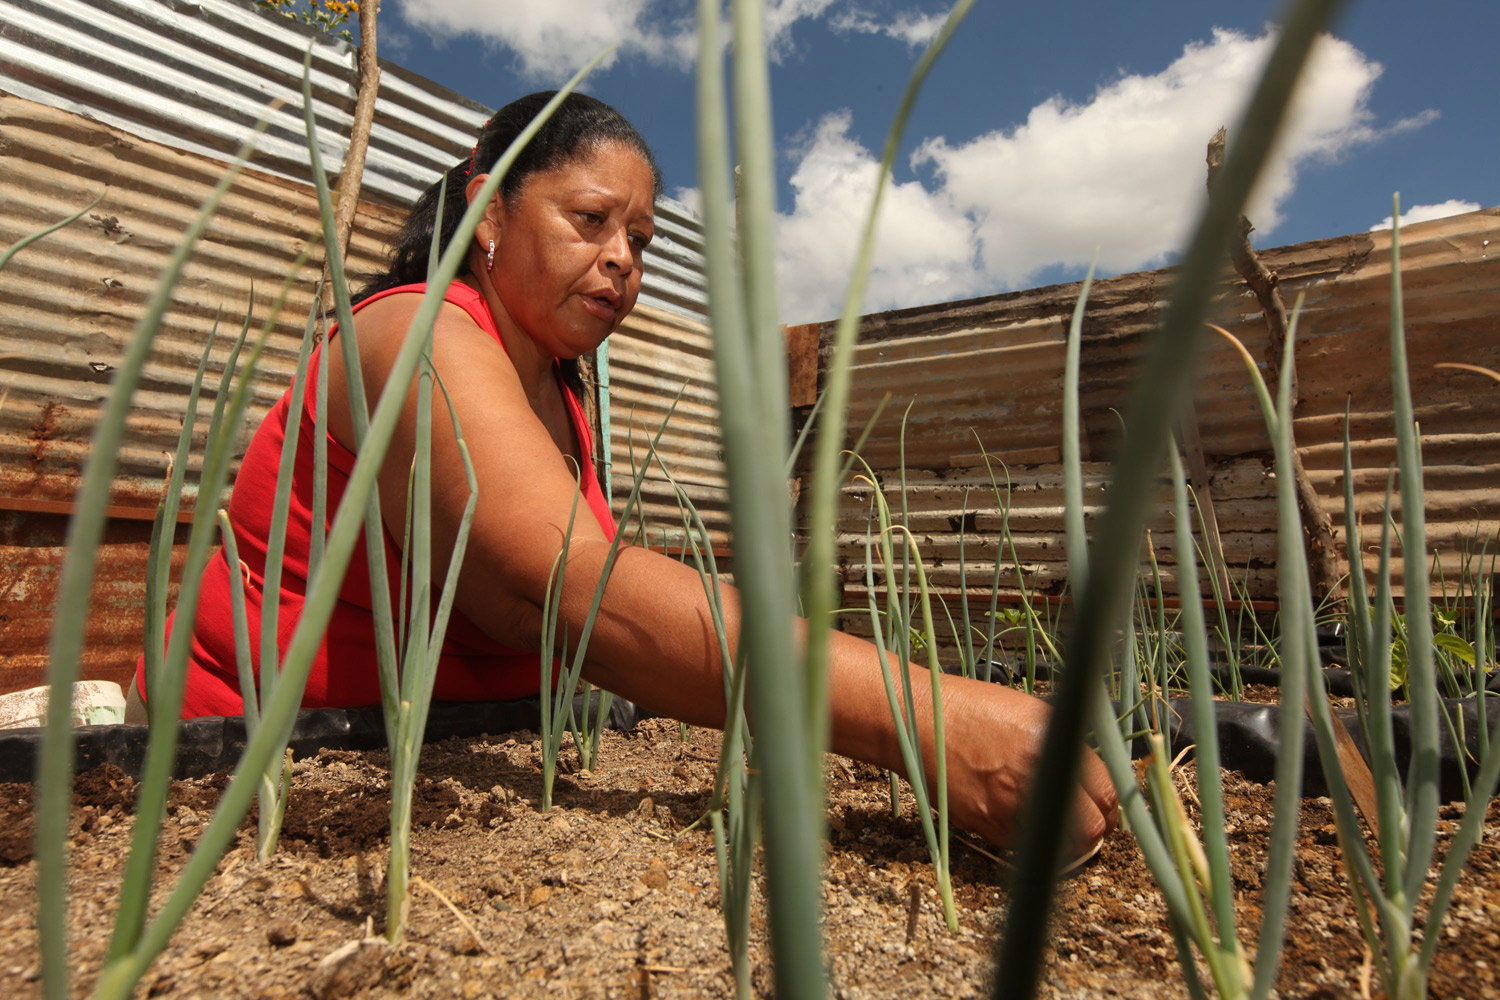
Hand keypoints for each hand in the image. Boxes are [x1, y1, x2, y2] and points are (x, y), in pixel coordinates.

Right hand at [936, 677, 1119, 860]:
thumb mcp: (1030, 713)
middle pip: (1091, 827)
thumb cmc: (973, 710)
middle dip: (1094, 830)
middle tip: (1086, 824)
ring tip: (1050, 823)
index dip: (1108, 804)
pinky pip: (1021, 846)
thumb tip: (1090, 778)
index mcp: (1051, 742)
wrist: (920, 721)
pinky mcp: (984, 823)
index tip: (1102, 806)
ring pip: (1058, 846)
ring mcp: (1008, 803)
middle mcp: (1033, 774)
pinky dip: (1026, 839)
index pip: (1105, 791)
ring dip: (1062, 840)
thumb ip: (1064, 746)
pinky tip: (1017, 818)